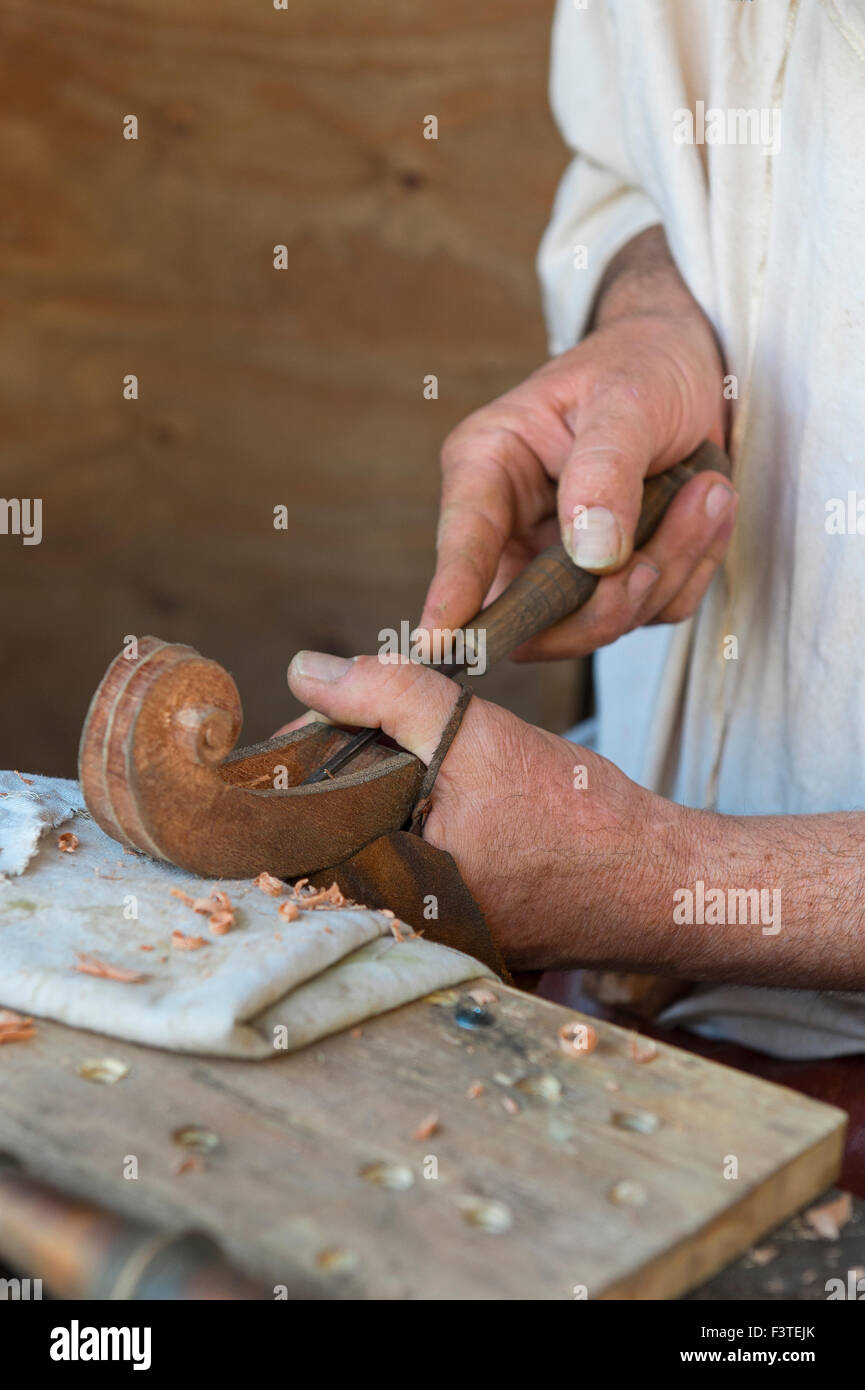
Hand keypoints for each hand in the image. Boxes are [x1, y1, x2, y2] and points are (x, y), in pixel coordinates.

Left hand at [287, 651, 678, 970]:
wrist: (659, 879)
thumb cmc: (577, 818)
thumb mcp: (474, 734)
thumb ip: (387, 694)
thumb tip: (304, 668)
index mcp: (383, 891)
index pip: (298, 818)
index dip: (306, 751)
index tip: (329, 709)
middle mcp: (393, 923)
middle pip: (328, 827)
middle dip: (342, 765)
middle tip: (369, 720)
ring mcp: (424, 927)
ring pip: (370, 836)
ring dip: (378, 786)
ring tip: (408, 746)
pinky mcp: (454, 920)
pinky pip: (408, 855)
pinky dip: (413, 812)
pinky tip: (441, 783)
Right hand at [418, 228, 736, 659]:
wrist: (692, 365)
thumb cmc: (643, 364)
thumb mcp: (626, 399)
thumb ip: (605, 472)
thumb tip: (592, 558)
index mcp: (489, 469)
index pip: (464, 542)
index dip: (451, 595)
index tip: (436, 643)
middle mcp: (514, 527)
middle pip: (531, 614)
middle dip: (603, 602)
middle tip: (654, 557)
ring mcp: (562, 563)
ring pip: (601, 620)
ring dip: (668, 567)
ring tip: (708, 491)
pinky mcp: (615, 580)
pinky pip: (655, 610)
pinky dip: (693, 567)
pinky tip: (708, 507)